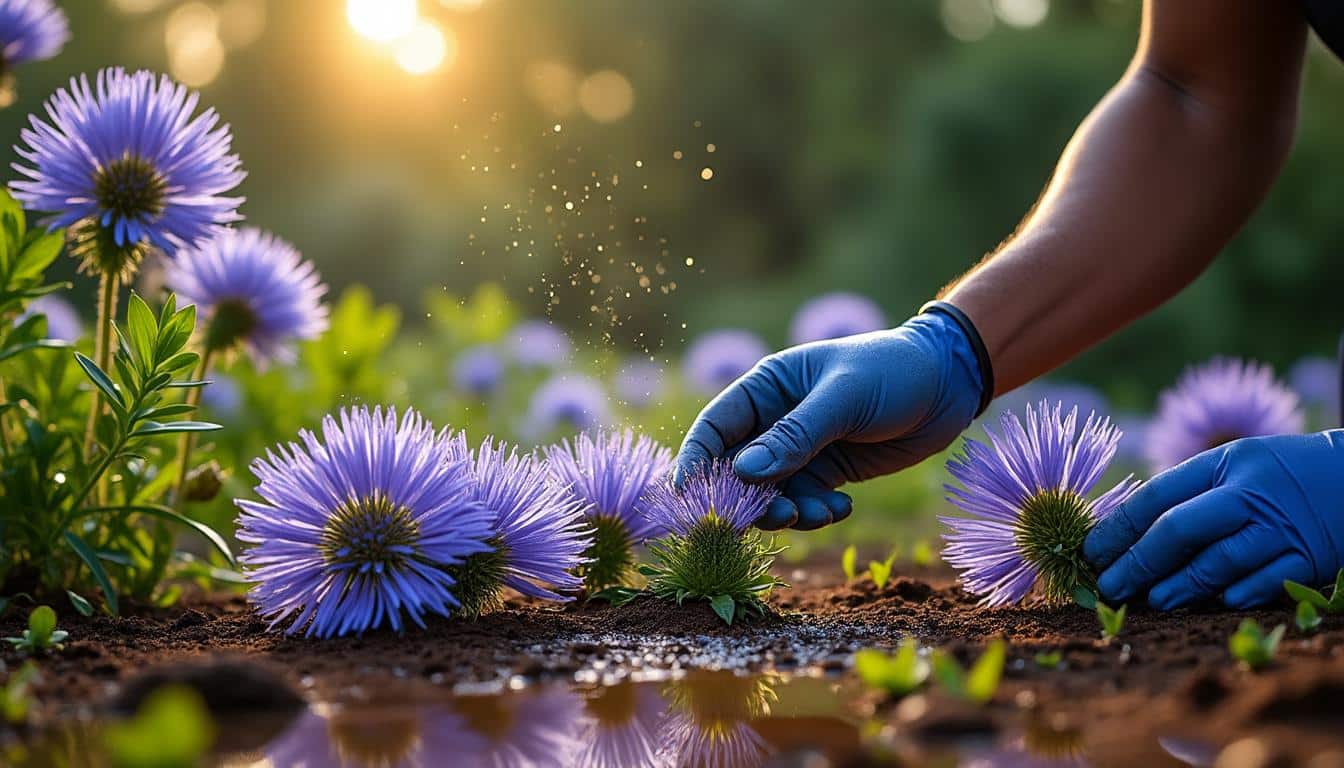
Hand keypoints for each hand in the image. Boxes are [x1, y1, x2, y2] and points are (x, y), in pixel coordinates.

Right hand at [673, 311, 984, 529]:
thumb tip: (745, 474)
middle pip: (737, 468)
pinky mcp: (826, 471)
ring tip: (817, 513)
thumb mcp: (844, 398)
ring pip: (770, 493)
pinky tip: (842, 508)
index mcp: (767, 387)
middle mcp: (774, 419)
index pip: (716, 427)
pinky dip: (815, 513)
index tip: (689, 498)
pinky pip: (803, 502)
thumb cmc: (892, 372)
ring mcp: (799, 448)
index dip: (697, 461)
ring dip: (785, 511)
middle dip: (747, 499)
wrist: (950, 383)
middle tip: (771, 518)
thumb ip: (795, 436)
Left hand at [1084, 431, 1343, 609]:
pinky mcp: (1312, 556)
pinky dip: (1243, 590)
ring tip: (1153, 599)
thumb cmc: (1276, 474)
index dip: (1119, 527)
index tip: (1091, 552)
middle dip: (1138, 560)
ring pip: (1221, 559)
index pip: (1158, 496)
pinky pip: (1270, 579)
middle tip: (1110, 586)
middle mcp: (1249, 493)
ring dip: (1182, 583)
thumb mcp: (1232, 465)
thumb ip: (1188, 494)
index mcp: (1222, 465)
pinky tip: (1218, 601)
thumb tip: (1124, 536)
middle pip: (1181, 528)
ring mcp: (1281, 526)